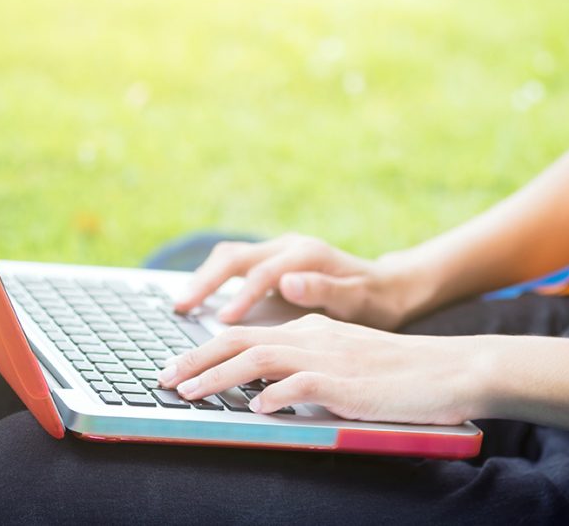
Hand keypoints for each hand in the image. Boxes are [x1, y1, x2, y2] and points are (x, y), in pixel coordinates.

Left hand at [158, 314, 489, 424]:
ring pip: (258, 359)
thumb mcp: (346, 362)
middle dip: (194, 359)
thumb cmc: (400, 374)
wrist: (451, 369)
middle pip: (239, 340)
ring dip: (217, 376)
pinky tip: (254, 409)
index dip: (205, 350)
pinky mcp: (348, 383)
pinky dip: (272, 395)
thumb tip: (267, 391)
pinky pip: (300, 385)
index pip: (246, 335)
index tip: (178, 368)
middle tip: (162, 378)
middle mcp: (313, 337)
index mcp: (311, 330)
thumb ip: (308, 367)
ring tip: (187, 393)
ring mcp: (329, 357)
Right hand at [173, 233, 419, 329]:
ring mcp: (279, 251)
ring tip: (180, 306)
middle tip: (182, 308)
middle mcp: (289, 246)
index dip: (242, 296)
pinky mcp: (272, 261)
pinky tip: (198, 302)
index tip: (224, 321)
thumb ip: (325, 291)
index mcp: (307, 255)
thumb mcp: (358, 300)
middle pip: (236, 256)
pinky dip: (213, 280)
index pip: (264, 273)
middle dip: (206, 281)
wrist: (388, 287)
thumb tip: (288, 283)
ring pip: (230, 258)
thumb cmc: (374, 300)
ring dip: (203, 279)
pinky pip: (235, 266)